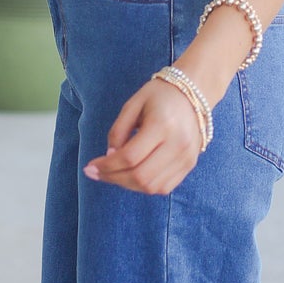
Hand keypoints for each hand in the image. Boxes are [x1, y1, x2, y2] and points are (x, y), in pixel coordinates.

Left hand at [83, 76, 206, 193]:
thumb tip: (110, 158)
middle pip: (140, 176)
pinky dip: (144, 187)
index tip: (89, 167)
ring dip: (127, 185)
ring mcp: (186, 158)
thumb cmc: (160, 95)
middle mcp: (178, 145)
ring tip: (113, 175)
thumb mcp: (133, 104)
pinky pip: (164, 187)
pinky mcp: (189, 165)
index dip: (106, 166)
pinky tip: (131, 176)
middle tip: (96, 174)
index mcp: (163, 125)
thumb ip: (118, 131)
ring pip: (151, 187)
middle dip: (113, 178)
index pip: (130, 157)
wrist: (194, 94)